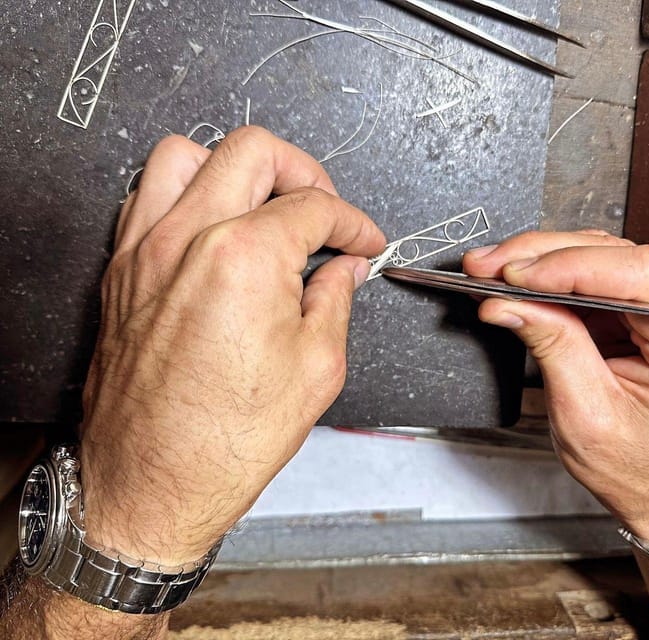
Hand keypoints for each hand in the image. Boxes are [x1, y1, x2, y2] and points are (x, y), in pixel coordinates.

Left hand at [79, 127, 385, 564]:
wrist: (151, 485)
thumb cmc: (225, 441)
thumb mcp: (316, 368)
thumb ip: (335, 299)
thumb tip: (343, 269)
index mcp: (244, 257)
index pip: (313, 206)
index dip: (353, 221)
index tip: (363, 241)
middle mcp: (187, 238)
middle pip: (253, 151)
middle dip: (304, 172)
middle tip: (324, 212)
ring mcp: (144, 250)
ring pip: (188, 154)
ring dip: (236, 168)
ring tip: (264, 205)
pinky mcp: (119, 270)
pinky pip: (147, 194)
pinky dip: (187, 192)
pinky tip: (213, 227)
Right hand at [463, 230, 648, 539]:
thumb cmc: (633, 465)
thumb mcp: (584, 413)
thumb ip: (552, 346)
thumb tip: (507, 301)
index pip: (641, 278)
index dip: (571, 266)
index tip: (515, 275)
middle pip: (620, 258)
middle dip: (545, 258)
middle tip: (488, 266)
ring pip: (604, 256)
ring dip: (542, 260)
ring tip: (493, 270)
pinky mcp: (647, 308)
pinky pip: (598, 275)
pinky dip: (552, 276)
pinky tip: (517, 279)